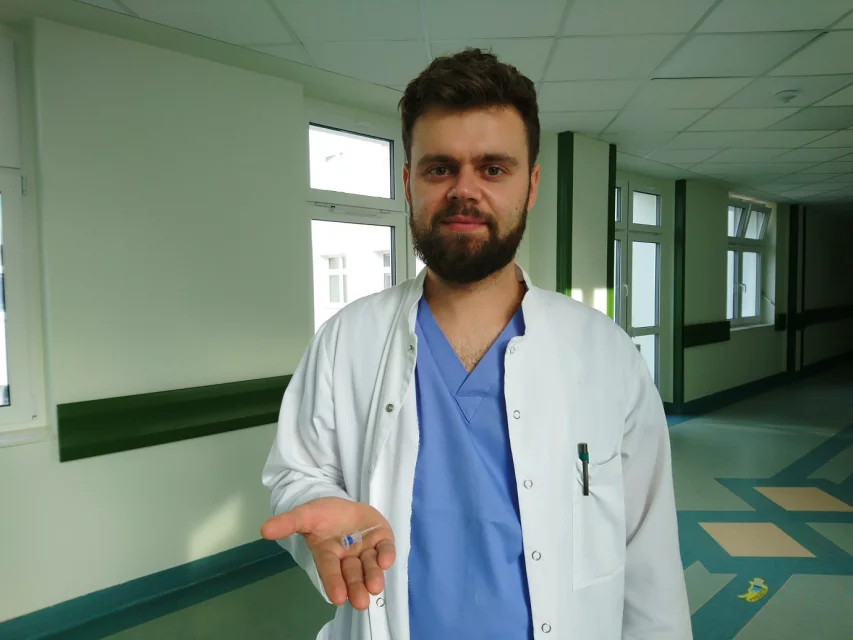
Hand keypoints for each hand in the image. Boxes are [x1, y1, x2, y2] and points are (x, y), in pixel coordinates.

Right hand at [260, 497, 394, 609]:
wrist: (342, 505)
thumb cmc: (322, 515)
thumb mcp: (304, 515)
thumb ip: (288, 523)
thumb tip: (263, 530)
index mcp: (328, 554)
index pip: (330, 570)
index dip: (333, 583)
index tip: (337, 598)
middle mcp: (348, 556)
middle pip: (352, 573)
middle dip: (356, 587)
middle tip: (360, 602)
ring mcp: (366, 549)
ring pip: (370, 565)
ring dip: (373, 576)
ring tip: (375, 587)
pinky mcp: (381, 539)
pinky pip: (386, 549)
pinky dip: (387, 555)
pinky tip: (386, 560)